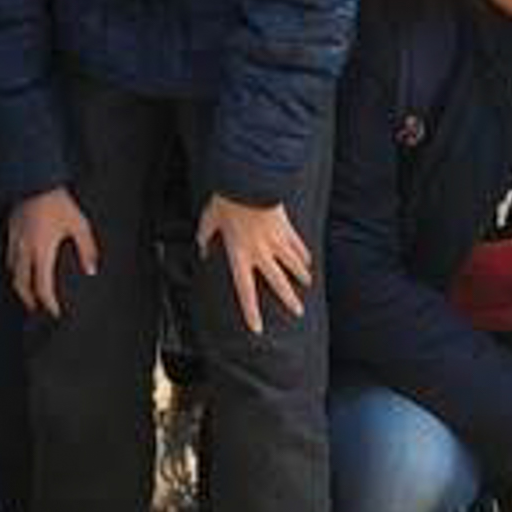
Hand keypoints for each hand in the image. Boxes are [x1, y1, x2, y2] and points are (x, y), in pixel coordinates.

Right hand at [6, 189, 99, 318]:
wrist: (34, 180)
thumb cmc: (57, 203)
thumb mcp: (79, 225)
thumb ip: (87, 249)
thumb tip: (92, 269)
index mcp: (41, 253)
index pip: (42, 287)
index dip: (49, 303)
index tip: (55, 311)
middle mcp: (24, 251)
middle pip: (21, 285)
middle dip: (29, 300)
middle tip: (37, 307)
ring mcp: (14, 241)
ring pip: (12, 272)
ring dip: (20, 285)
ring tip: (29, 291)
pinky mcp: (10, 232)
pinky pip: (8, 257)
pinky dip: (14, 268)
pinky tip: (22, 267)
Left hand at [199, 194, 315, 332]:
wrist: (248, 182)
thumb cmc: (226, 201)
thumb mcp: (209, 219)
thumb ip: (205, 237)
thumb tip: (202, 249)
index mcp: (239, 255)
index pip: (245, 290)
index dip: (251, 311)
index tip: (257, 328)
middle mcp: (260, 253)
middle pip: (278, 282)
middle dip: (289, 299)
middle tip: (298, 312)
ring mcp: (276, 241)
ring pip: (292, 264)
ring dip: (301, 276)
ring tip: (307, 286)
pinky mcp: (286, 228)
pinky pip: (298, 245)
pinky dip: (304, 254)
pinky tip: (308, 262)